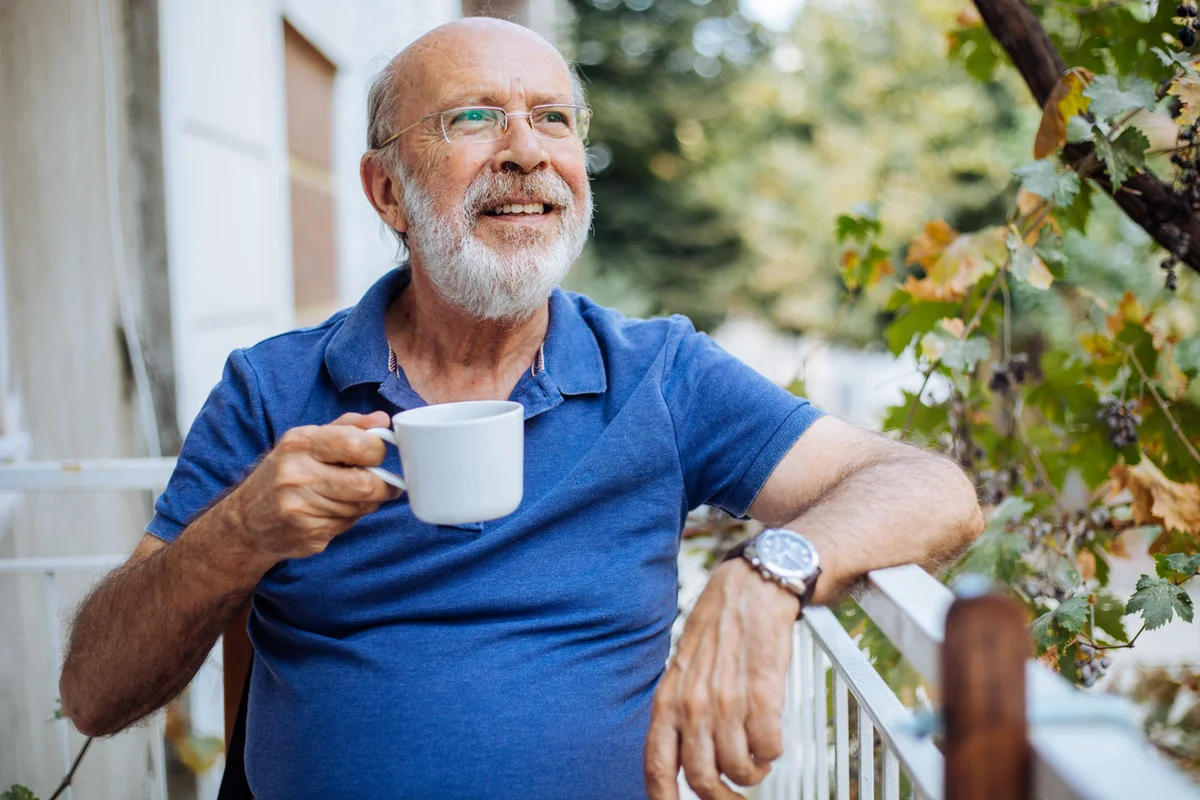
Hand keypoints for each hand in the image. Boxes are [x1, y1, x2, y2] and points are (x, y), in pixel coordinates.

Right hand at [220, 411, 399, 567]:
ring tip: (346, 496)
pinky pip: (348, 526)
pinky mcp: (308, 536)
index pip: (357, 445)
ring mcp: (301, 509)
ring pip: (361, 508)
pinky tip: (329, 513)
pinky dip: (348, 519)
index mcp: (300, 444)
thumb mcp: (307, 441)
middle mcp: (297, 476)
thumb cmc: (284, 473)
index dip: (377, 451)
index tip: (376, 455)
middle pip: (365, 484)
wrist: (246, 520)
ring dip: (365, 503)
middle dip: (381, 485)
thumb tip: (382, 420)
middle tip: (378, 483)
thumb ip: (347, 427)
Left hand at [644, 558, 799, 799]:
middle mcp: (693, 705)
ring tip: (757, 758)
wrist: (750, 591)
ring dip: (752, 772)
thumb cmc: (717, 631)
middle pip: (703, 779)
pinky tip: (771, 739)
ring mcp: (727, 700)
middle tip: (737, 794)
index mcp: (668, 701)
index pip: (657, 768)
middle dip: (723, 797)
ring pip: (739, 768)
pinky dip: (772, 752)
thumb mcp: (681, 672)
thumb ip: (678, 714)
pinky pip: (768, 747)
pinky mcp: (763, 693)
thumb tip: (681, 762)